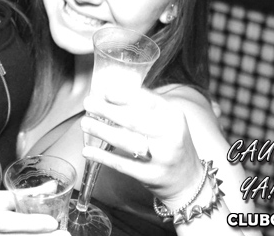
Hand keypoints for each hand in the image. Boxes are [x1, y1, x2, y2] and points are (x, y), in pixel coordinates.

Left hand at [80, 91, 201, 206]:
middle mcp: (170, 136)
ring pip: (126, 141)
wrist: (189, 181)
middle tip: (88, 103)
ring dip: (101, 131)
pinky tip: (88, 151)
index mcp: (174, 117)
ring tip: (85, 123)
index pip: (147, 100)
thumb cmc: (172, 145)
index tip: (104, 91)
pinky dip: (102, 157)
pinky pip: (122, 165)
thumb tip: (110, 95)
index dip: (123, 95)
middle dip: (107, 110)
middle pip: (133, 120)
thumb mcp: (168, 122)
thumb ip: (146, 109)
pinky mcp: (151, 176)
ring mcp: (162, 158)